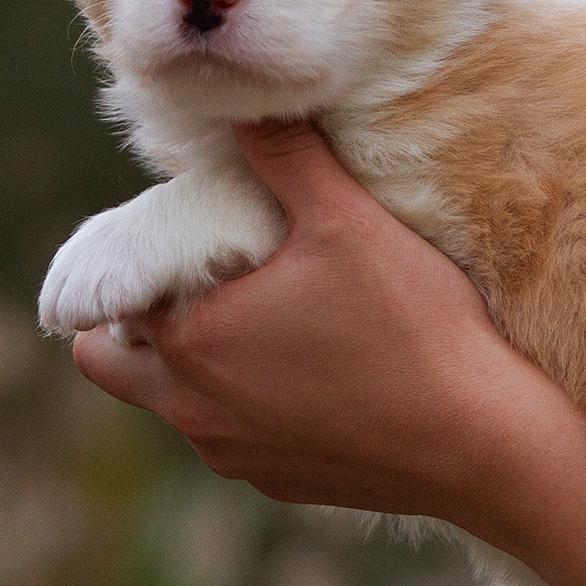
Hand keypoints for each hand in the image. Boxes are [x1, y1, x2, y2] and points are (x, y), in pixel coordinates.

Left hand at [70, 120, 567, 525]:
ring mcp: (237, 456)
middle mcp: (194, 411)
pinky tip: (319, 373)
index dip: (135, 267)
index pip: (101, 307)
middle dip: (140, 322)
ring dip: (200, 364)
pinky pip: (239, 440)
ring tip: (268, 320)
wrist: (484, 442)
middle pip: (112, 367)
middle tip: (203, 281)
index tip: (188, 241)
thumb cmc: (413, 326)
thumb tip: (245, 101)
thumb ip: (286, 153)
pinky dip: (256, 406)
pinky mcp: (282, 483)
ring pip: (178, 405)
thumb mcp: (347, 219)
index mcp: (189, 341)